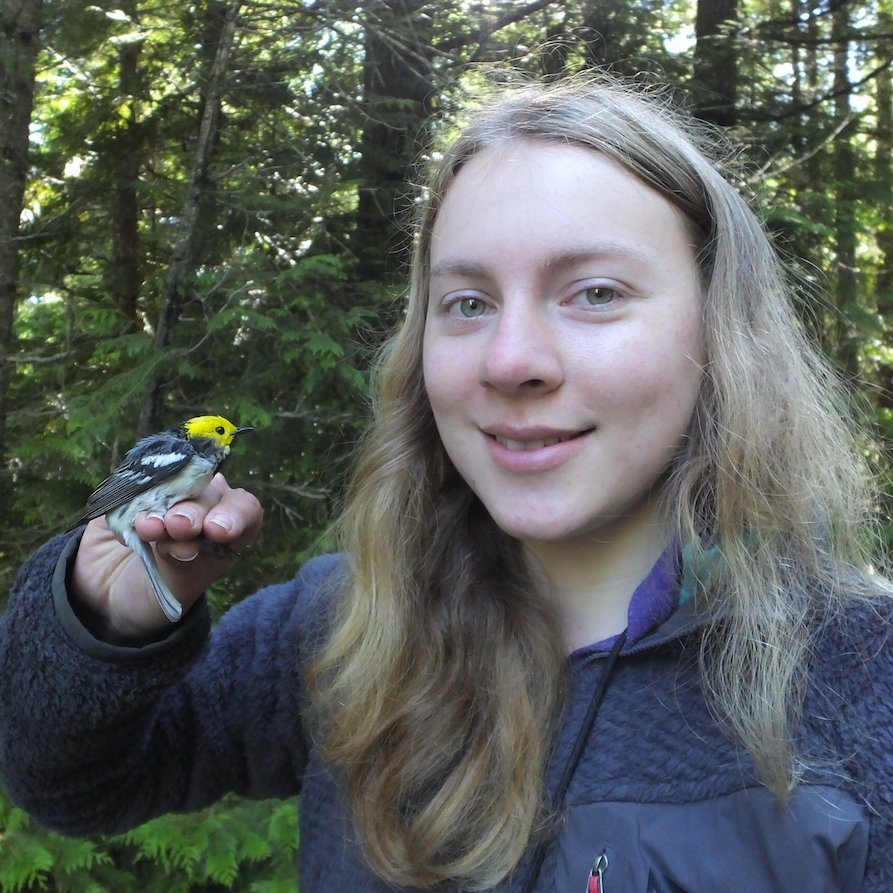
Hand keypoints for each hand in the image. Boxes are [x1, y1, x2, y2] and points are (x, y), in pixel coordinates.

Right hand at [71, 474, 262, 639]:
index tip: (217, 529)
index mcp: (229, 528)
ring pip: (172, 483)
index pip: (245, 510)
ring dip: (160, 503)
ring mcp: (170, 491)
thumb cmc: (158, 591)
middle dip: (193, 511)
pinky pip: (135, 486)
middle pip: (207, 494)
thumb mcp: (174, 588)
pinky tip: (127, 525)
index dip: (234, 514)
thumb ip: (182, 566)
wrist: (111, 588)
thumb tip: (182, 547)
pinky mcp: (135, 488)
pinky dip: (131, 503)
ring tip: (147, 527)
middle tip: (177, 526)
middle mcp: (205, 503)